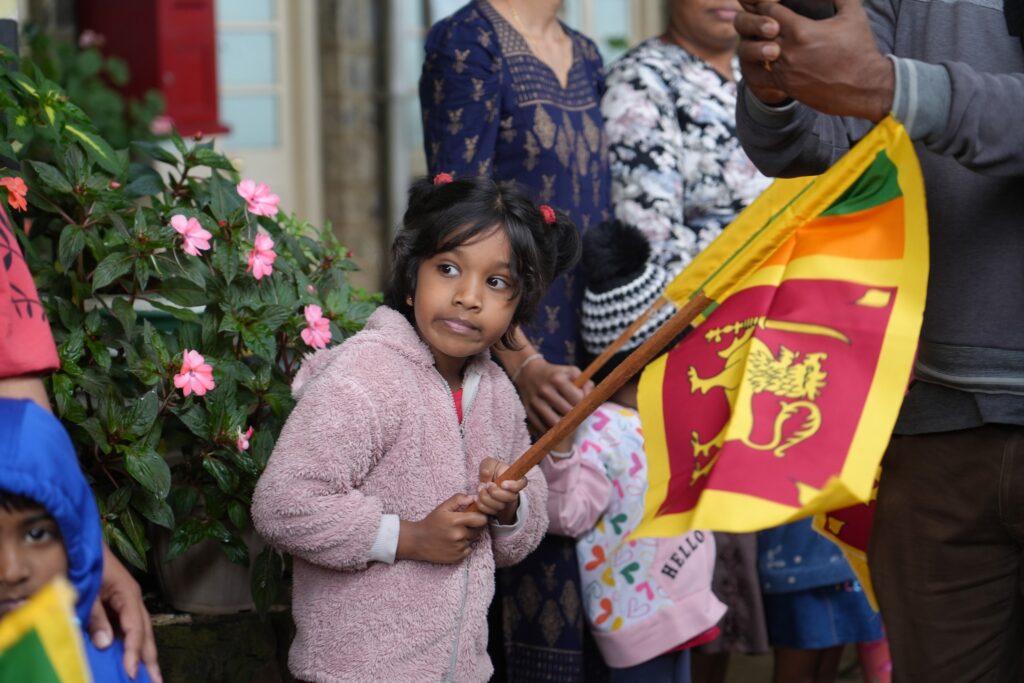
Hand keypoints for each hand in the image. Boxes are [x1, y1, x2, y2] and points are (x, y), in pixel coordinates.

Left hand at [93, 544, 161, 681]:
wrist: (77, 541)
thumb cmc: (83, 561)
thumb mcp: (87, 589)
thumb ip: (95, 616)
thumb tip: (104, 643)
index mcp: (128, 593)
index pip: (135, 628)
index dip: (133, 651)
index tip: (130, 672)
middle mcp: (132, 599)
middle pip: (146, 632)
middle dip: (151, 659)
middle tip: (156, 682)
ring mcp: (126, 602)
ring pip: (141, 632)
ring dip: (145, 655)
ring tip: (151, 676)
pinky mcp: (118, 605)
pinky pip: (130, 629)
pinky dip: (133, 646)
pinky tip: (132, 659)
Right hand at [396, 494, 488, 563]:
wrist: (418, 541)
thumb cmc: (431, 522)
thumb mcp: (442, 507)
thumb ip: (458, 499)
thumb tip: (473, 498)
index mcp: (456, 521)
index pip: (481, 519)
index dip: (480, 517)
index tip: (475, 516)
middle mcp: (459, 535)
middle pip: (478, 530)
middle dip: (473, 526)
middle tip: (461, 525)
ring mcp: (459, 548)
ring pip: (473, 539)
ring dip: (467, 536)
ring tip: (454, 534)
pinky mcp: (458, 557)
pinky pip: (469, 549)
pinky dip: (464, 546)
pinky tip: (453, 543)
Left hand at [476, 458, 527, 524]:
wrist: (485, 481)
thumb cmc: (490, 470)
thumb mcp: (488, 464)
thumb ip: (488, 467)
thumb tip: (486, 473)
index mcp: (514, 479)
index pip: (522, 483)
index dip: (514, 486)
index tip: (502, 484)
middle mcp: (512, 492)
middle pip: (510, 498)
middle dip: (496, 493)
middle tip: (488, 485)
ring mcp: (505, 502)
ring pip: (500, 506)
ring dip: (487, 499)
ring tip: (480, 489)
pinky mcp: (496, 510)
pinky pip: (491, 512)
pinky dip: (482, 506)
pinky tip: (476, 498)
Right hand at [515, 358, 592, 433]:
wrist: (528, 374)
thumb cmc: (555, 374)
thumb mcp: (572, 372)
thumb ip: (586, 384)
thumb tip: (591, 399)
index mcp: (557, 379)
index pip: (577, 399)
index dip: (584, 404)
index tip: (584, 404)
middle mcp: (545, 391)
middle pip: (567, 413)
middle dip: (576, 416)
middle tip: (578, 415)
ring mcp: (535, 403)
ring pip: (555, 423)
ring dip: (564, 426)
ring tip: (568, 422)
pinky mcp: (528, 412)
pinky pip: (543, 428)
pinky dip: (552, 431)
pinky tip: (557, 426)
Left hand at [743, 0, 894, 119]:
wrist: (865, 87)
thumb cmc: (860, 49)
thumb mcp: (853, 14)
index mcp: (801, 30)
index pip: (768, 10)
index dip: (765, 5)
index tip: (767, 4)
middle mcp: (788, 51)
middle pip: (758, 31)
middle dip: (759, 23)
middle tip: (761, 20)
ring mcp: (784, 71)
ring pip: (757, 53)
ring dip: (759, 44)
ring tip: (762, 38)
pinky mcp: (785, 86)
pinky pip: (760, 75)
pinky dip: (760, 65)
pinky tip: (765, 58)